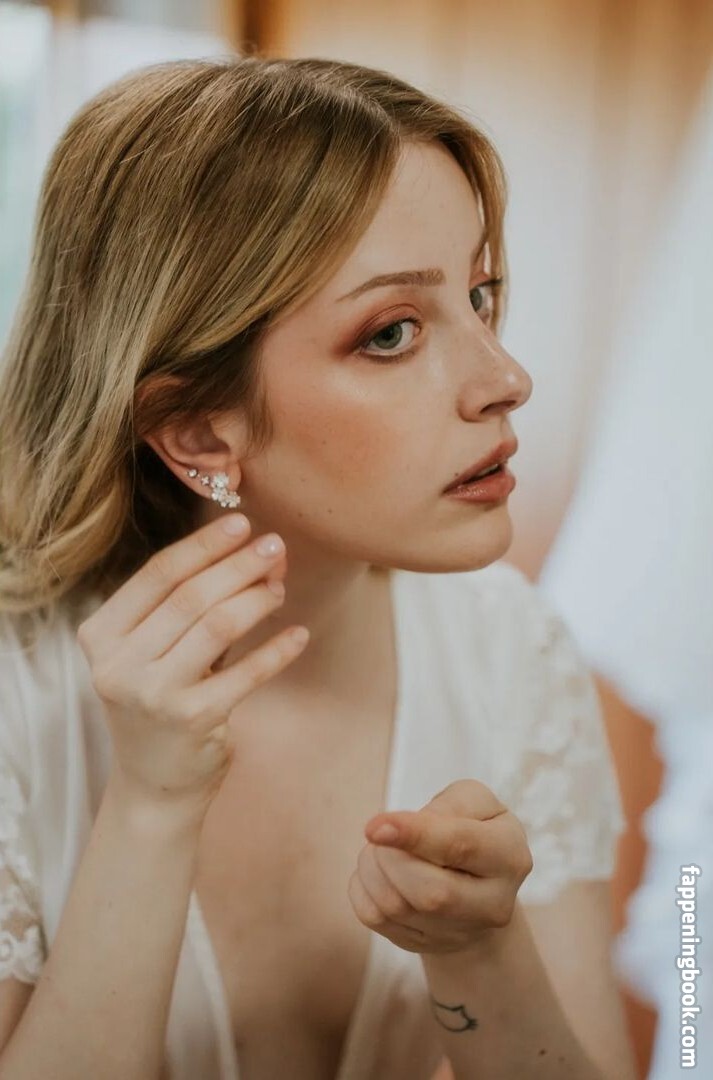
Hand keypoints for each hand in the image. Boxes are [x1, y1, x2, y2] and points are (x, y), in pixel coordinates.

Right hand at [77, 514, 308, 816]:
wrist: (153, 782)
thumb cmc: (159, 699)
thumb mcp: (154, 650)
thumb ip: (192, 603)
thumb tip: (253, 548)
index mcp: (102, 634)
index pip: (157, 574)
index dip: (203, 545)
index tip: (241, 523)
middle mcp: (119, 664)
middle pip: (190, 596)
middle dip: (238, 565)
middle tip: (275, 546)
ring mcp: (153, 695)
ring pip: (217, 625)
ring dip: (257, 599)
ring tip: (280, 586)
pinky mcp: (192, 721)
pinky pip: (246, 672)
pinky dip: (277, 650)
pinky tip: (299, 635)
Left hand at [347, 779, 532, 954]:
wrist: (476, 885)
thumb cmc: (473, 829)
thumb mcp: (475, 802)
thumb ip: (447, 806)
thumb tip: (403, 828)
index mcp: (510, 856)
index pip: (461, 846)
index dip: (415, 835)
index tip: (374, 826)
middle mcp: (493, 904)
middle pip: (429, 891)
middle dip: (391, 856)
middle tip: (381, 832)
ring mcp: (458, 933)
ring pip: (396, 906)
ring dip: (372, 867)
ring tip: (380, 848)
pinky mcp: (421, 944)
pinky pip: (375, 919)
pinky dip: (362, 888)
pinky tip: (377, 872)